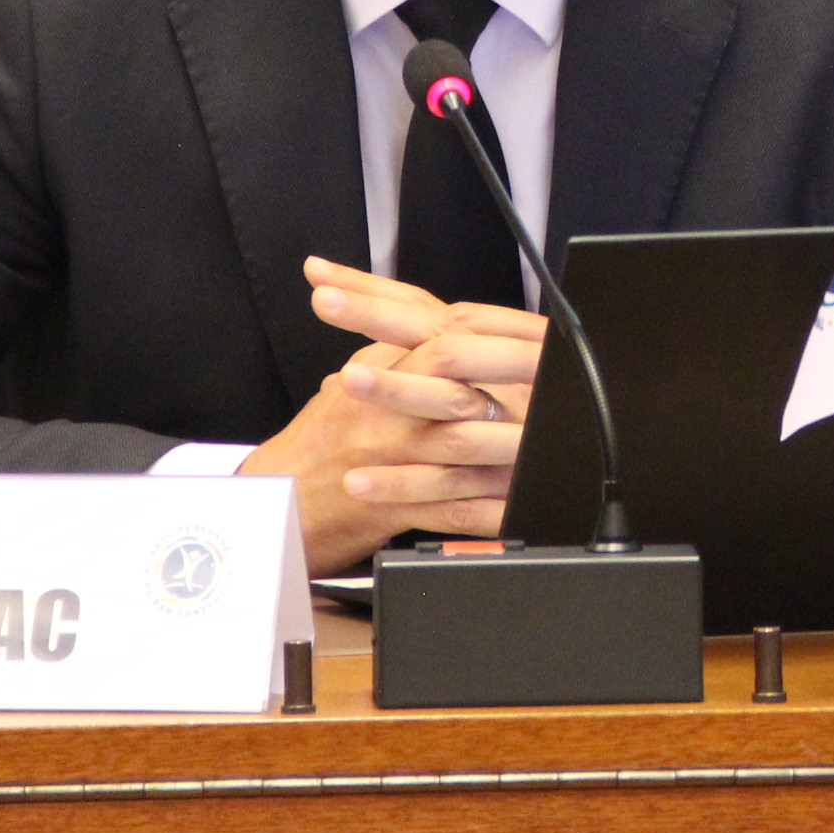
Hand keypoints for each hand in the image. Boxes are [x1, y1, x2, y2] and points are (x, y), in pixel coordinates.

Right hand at [239, 260, 549, 574]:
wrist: (281, 497)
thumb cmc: (324, 437)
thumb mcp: (355, 376)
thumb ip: (401, 346)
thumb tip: (455, 321)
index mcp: (378, 371)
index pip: (436, 336)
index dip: (490, 329)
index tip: (535, 330)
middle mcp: (384, 413)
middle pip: (452, 382)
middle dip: (506, 371)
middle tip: (552, 369)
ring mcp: (390, 460)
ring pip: (458, 446)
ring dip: (509, 442)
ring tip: (551, 436)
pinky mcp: (397, 510)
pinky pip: (454, 510)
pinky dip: (493, 508)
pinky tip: (526, 501)